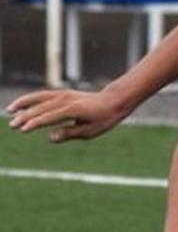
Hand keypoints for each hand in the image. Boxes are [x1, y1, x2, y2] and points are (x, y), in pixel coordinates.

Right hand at [6, 88, 128, 140]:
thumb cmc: (103, 119)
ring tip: (9, 111)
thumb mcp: (90, 131)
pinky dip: (30, 99)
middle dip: (26, 116)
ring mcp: (64, 94)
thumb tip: (50, 137)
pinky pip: (43, 95)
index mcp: (73, 110)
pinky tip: (20, 105)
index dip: (36, 123)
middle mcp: (67, 100)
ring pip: (40, 98)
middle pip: (42, 107)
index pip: (50, 116)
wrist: (113, 100)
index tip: (23, 129)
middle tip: (12, 126)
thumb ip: (69, 134)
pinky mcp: (62, 93)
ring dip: (24, 104)